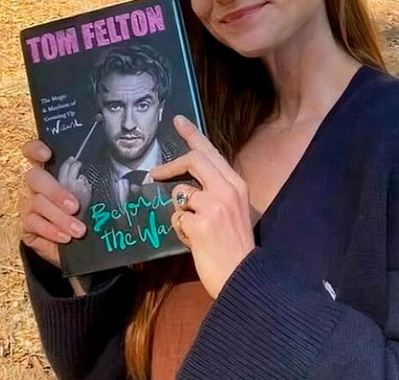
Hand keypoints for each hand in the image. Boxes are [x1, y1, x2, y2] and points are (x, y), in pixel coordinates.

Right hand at [20, 139, 89, 267]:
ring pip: (37, 203)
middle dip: (56, 192)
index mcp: (51, 171)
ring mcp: (29, 204)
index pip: (34, 152)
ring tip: (79, 230)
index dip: (35, 149)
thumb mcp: (90, 199)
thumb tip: (119, 180)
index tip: (47, 154)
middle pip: (35, 177)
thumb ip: (91, 187)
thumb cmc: (84, 215)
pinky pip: (34, 224)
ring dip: (60, 217)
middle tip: (75, 206)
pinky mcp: (25, 225)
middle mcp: (36, 185)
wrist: (75, 245)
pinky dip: (52, 231)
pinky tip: (65, 237)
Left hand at [150, 115, 254, 298]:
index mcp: (237, 185)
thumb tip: (187, 185)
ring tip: (194, 230)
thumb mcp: (233, 211)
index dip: (192, 136)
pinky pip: (177, 218)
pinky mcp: (200, 224)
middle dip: (170, 166)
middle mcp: (227, 190)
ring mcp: (214, 206)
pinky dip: (180, 230)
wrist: (243, 277)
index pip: (211, 153)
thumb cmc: (236, 246)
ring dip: (180, 212)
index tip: (179, 121)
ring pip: (180, 194)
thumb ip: (216, 192)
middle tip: (155, 173)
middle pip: (193, 161)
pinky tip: (194, 241)